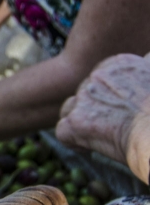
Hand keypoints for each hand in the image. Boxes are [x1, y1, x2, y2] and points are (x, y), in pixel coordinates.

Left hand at [57, 54, 149, 181]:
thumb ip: (147, 65)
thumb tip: (147, 58)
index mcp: (119, 65)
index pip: (102, 77)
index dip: (109, 95)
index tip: (124, 108)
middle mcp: (97, 77)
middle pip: (87, 93)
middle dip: (97, 109)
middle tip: (118, 123)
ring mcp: (84, 98)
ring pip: (71, 108)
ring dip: (81, 120)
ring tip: (101, 134)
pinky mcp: (75, 121)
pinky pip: (63, 131)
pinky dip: (74, 141)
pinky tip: (91, 147)